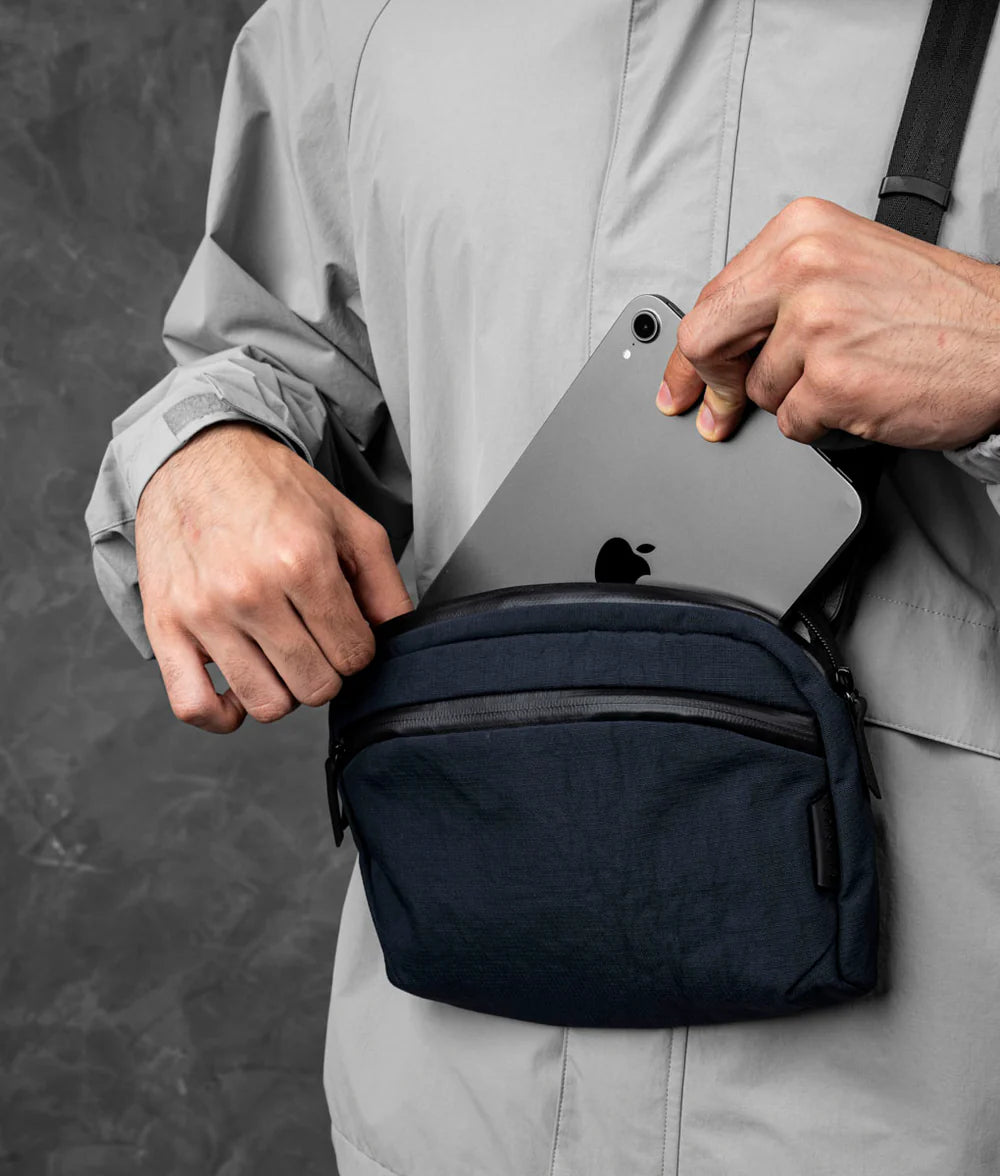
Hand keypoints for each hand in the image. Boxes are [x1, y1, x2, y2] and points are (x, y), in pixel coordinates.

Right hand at [135, 421, 412, 732]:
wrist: (196, 457)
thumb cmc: (272, 489)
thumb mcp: (347, 521)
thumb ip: (383, 584)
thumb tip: (396, 638)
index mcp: (301, 560)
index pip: (354, 655)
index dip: (359, 649)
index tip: (345, 629)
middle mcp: (250, 590)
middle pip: (315, 685)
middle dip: (327, 670)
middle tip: (316, 640)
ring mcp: (203, 613)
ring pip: (266, 704)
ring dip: (283, 689)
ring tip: (280, 654)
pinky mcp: (163, 626)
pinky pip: (194, 706)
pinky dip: (222, 713)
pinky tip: (239, 688)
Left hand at [657, 196, 999, 448]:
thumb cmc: (937, 308)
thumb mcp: (848, 265)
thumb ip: (778, 294)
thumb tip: (717, 347)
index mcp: (800, 231)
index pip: (711, 297)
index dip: (688, 353)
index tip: (677, 383)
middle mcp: (802, 268)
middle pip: (704, 340)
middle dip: (710, 384)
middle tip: (718, 409)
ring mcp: (815, 325)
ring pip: (757, 389)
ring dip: (794, 399)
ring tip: (849, 372)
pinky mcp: (831, 381)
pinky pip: (791, 423)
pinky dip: (821, 423)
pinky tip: (861, 394)